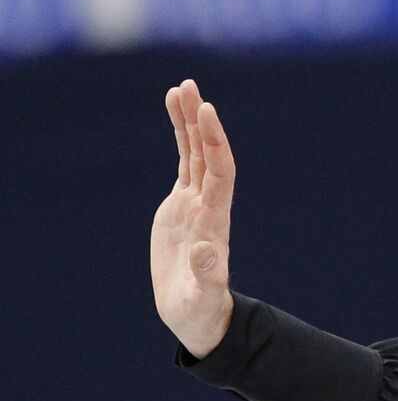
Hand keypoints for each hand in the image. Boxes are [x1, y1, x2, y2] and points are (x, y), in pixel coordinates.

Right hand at [150, 79, 236, 358]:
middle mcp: (209, 205)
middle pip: (208, 155)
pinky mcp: (182, 205)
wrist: (196, 313)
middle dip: (201, 121)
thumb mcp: (202, 296)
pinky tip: (174, 112)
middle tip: (191, 86)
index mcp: (214, 222)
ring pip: (196, 153)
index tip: (208, 113)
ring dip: (190, 121)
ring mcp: (196, 202)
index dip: (215, 144)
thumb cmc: (200, 309)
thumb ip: (208, 274)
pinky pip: (184, 163)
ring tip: (181, 87)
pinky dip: (180, 137)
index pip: (219, 173)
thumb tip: (206, 250)